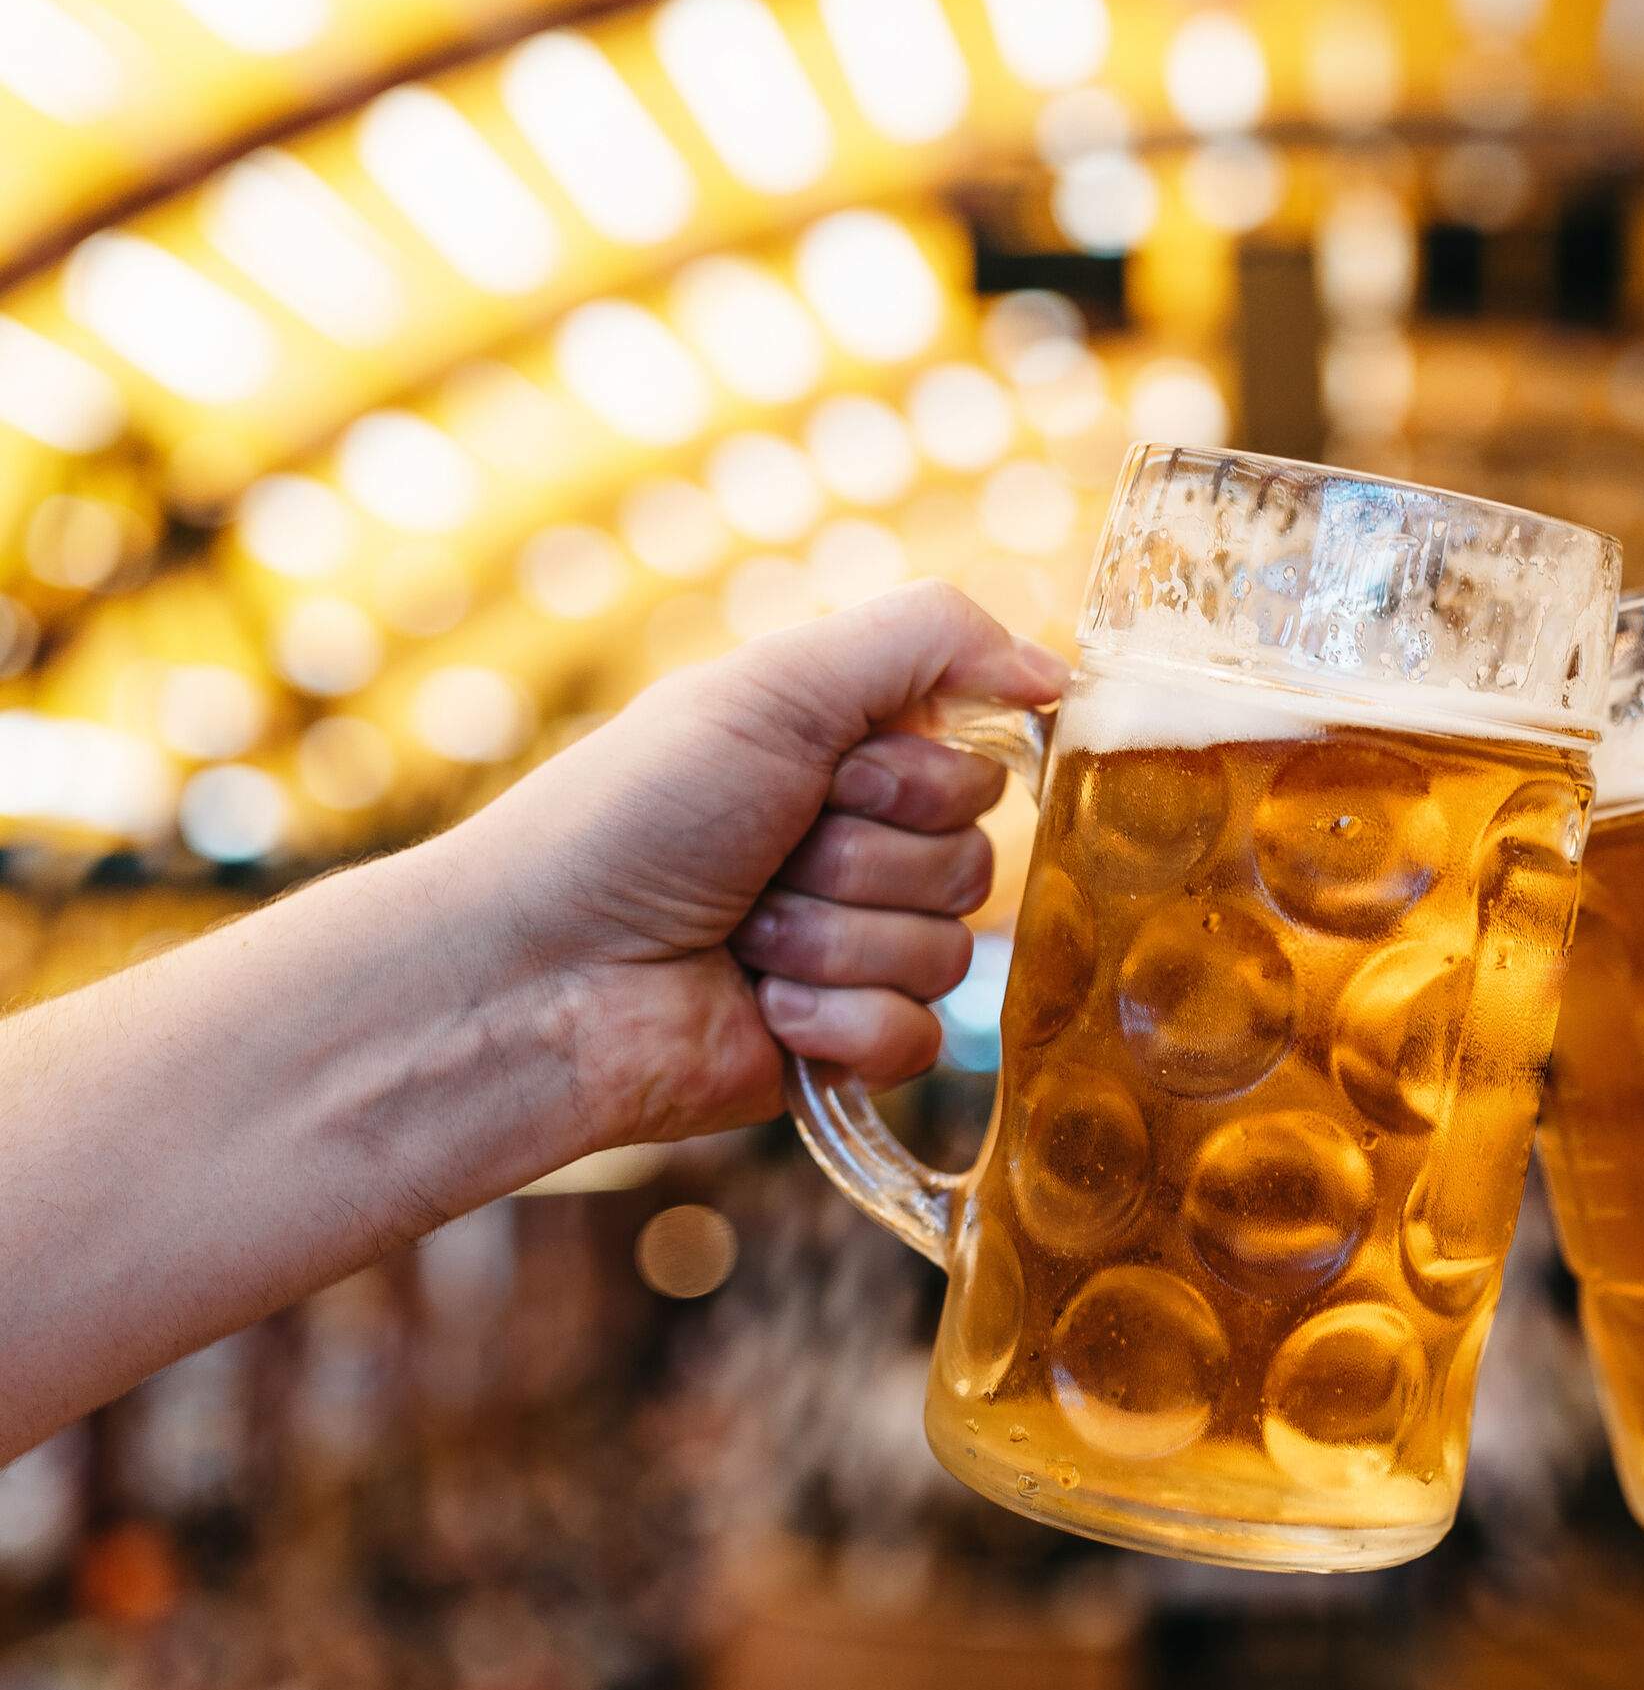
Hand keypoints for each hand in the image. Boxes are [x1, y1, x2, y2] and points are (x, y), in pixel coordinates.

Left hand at [424, 582, 1065, 1146]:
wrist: (536, 977)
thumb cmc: (630, 818)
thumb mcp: (773, 687)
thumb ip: (928, 640)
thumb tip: (1060, 673)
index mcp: (846, 759)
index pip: (978, 770)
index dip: (908, 783)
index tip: (821, 780)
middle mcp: (858, 851)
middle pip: (974, 865)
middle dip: (862, 865)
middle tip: (762, 865)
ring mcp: (852, 953)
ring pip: (949, 956)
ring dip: (834, 944)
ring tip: (741, 940)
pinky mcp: (843, 1049)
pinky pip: (922, 1040)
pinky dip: (840, 1025)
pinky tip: (761, 1012)